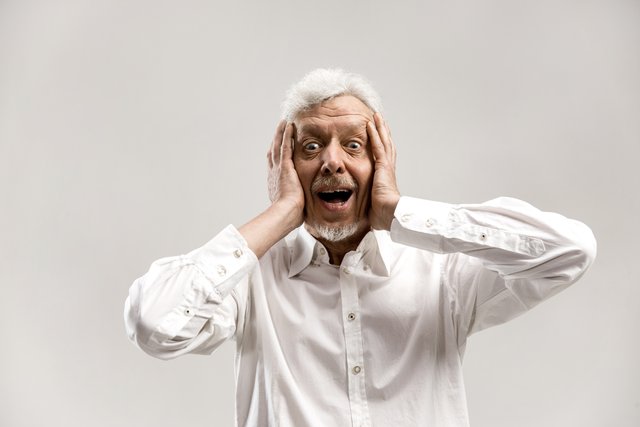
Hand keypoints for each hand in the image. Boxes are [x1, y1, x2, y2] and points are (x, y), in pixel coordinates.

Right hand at [267, 120, 304, 225]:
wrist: (285, 213)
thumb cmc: (290, 215)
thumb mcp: (290, 206)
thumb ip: (294, 202)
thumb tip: (299, 208)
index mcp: (275, 182)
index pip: (274, 164)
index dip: (275, 155)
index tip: (275, 147)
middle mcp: (273, 173)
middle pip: (273, 151)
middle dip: (275, 140)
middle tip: (278, 129)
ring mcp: (279, 168)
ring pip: (278, 145)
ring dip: (280, 133)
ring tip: (283, 122)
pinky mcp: (285, 166)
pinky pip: (285, 146)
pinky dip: (286, 135)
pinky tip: (289, 125)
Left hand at [367, 113, 400, 229]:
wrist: (390, 214)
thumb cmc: (382, 213)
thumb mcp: (373, 202)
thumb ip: (368, 198)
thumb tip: (362, 204)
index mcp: (386, 176)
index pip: (385, 156)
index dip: (383, 144)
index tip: (380, 135)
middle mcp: (388, 168)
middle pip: (387, 144)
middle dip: (383, 132)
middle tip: (380, 120)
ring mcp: (386, 166)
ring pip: (383, 142)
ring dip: (379, 128)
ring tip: (376, 116)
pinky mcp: (383, 166)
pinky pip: (378, 146)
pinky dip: (374, 134)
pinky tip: (370, 125)